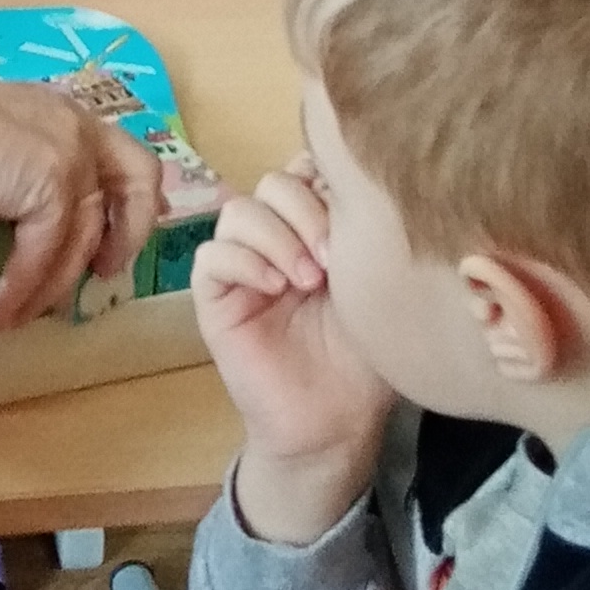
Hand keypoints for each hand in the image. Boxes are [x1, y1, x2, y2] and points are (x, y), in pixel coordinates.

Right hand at [0, 76, 160, 324]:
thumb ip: (3, 165)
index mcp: (50, 110)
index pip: (108, 146)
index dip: (121, 190)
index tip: (115, 226)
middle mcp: (72, 125)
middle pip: (138, 175)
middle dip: (133, 228)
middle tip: (106, 271)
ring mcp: (71, 153)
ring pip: (85, 235)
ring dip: (53, 284)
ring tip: (19, 316)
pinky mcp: (56, 185)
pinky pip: (47, 253)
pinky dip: (24, 288)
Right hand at [192, 163, 394, 537]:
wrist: (337, 421)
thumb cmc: (366, 357)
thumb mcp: (377, 287)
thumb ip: (367, 236)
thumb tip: (372, 185)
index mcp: (318, 228)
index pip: (308, 168)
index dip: (328, 179)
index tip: (359, 214)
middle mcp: (278, 238)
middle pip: (274, 182)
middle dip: (306, 210)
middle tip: (333, 258)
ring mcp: (244, 266)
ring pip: (239, 211)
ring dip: (276, 237)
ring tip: (308, 280)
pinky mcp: (216, 299)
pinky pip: (212, 257)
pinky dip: (243, 262)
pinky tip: (276, 289)